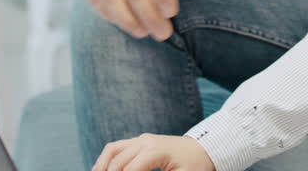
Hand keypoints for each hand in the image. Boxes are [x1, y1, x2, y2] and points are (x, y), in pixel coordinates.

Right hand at [93, 134, 214, 170]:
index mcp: (154, 150)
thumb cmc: (196, 166)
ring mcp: (142, 139)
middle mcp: (145, 141)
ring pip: (112, 151)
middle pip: (117, 162)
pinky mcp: (141, 140)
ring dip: (101, 166)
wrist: (206, 149)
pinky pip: (117, 147)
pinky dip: (107, 159)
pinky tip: (102, 170)